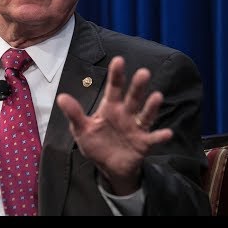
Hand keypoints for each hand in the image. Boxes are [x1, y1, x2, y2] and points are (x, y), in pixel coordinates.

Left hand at [57, 56, 172, 195]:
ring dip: (151, 106)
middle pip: (132, 98)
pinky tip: (166, 133)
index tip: (119, 60)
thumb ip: (74, 114)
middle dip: (137, 86)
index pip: (113, 88)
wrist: (108, 167)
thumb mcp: (81, 129)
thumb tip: (61, 97)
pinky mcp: (143, 143)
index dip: (116, 75)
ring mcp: (136, 128)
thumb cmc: (96, 143)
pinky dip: (160, 136)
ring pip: (145, 114)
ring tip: (157, 96)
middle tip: (144, 72)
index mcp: (110, 108)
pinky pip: (153, 138)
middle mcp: (125, 114)